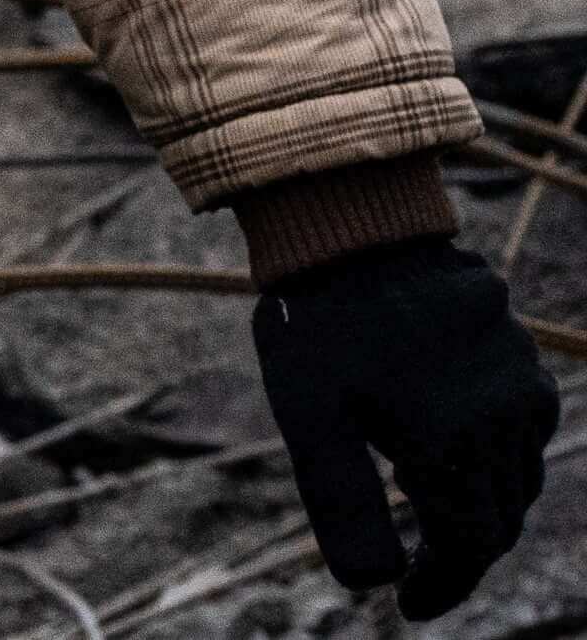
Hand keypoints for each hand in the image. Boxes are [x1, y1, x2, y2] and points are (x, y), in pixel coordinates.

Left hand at [254, 238, 559, 618]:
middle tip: (413, 571)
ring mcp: (524, 386)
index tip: (408, 605)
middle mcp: (506, 420)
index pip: (472, 545)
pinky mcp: (525, 361)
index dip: (445, 583)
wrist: (354, 233)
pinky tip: (446, 455)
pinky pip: (523, 433)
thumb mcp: (310, 423)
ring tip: (424, 515)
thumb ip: (343, 508)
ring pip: (518, 477)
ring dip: (480, 506)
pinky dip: (493, 461)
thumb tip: (373, 586)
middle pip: (500, 517)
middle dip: (460, 551)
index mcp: (456, 445)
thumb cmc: (318, 329)